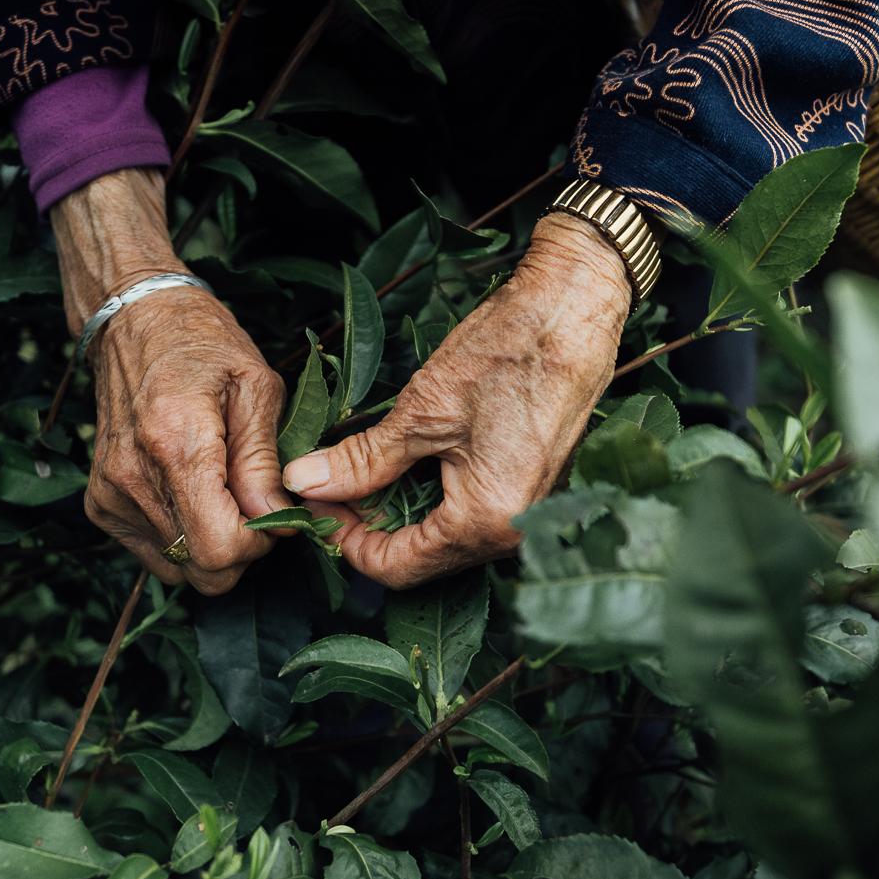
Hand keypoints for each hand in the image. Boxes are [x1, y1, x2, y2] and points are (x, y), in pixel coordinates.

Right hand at [54, 170, 290, 592]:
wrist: (134, 319)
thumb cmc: (202, 344)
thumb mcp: (255, 386)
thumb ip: (264, 460)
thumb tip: (279, 519)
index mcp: (177, 443)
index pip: (218, 549)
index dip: (258, 543)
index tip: (274, 511)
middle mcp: (134, 476)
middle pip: (200, 569)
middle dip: (239, 550)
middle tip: (254, 502)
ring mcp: (111, 493)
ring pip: (178, 567)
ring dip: (210, 543)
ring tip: (222, 490)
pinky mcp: (99, 503)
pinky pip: (153, 553)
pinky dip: (181, 537)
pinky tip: (191, 492)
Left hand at [283, 213, 631, 587]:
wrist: (575, 312)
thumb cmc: (506, 354)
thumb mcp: (423, 410)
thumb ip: (362, 460)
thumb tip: (304, 483)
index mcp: (486, 522)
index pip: (395, 567)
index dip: (344, 539)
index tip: (313, 499)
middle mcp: (513, 533)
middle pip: (421, 558)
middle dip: (369, 524)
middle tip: (329, 480)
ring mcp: (528, 513)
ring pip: (444, 537)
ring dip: (398, 510)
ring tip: (362, 466)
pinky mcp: (532, 490)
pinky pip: (471, 514)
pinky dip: (432, 496)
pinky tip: (407, 461)